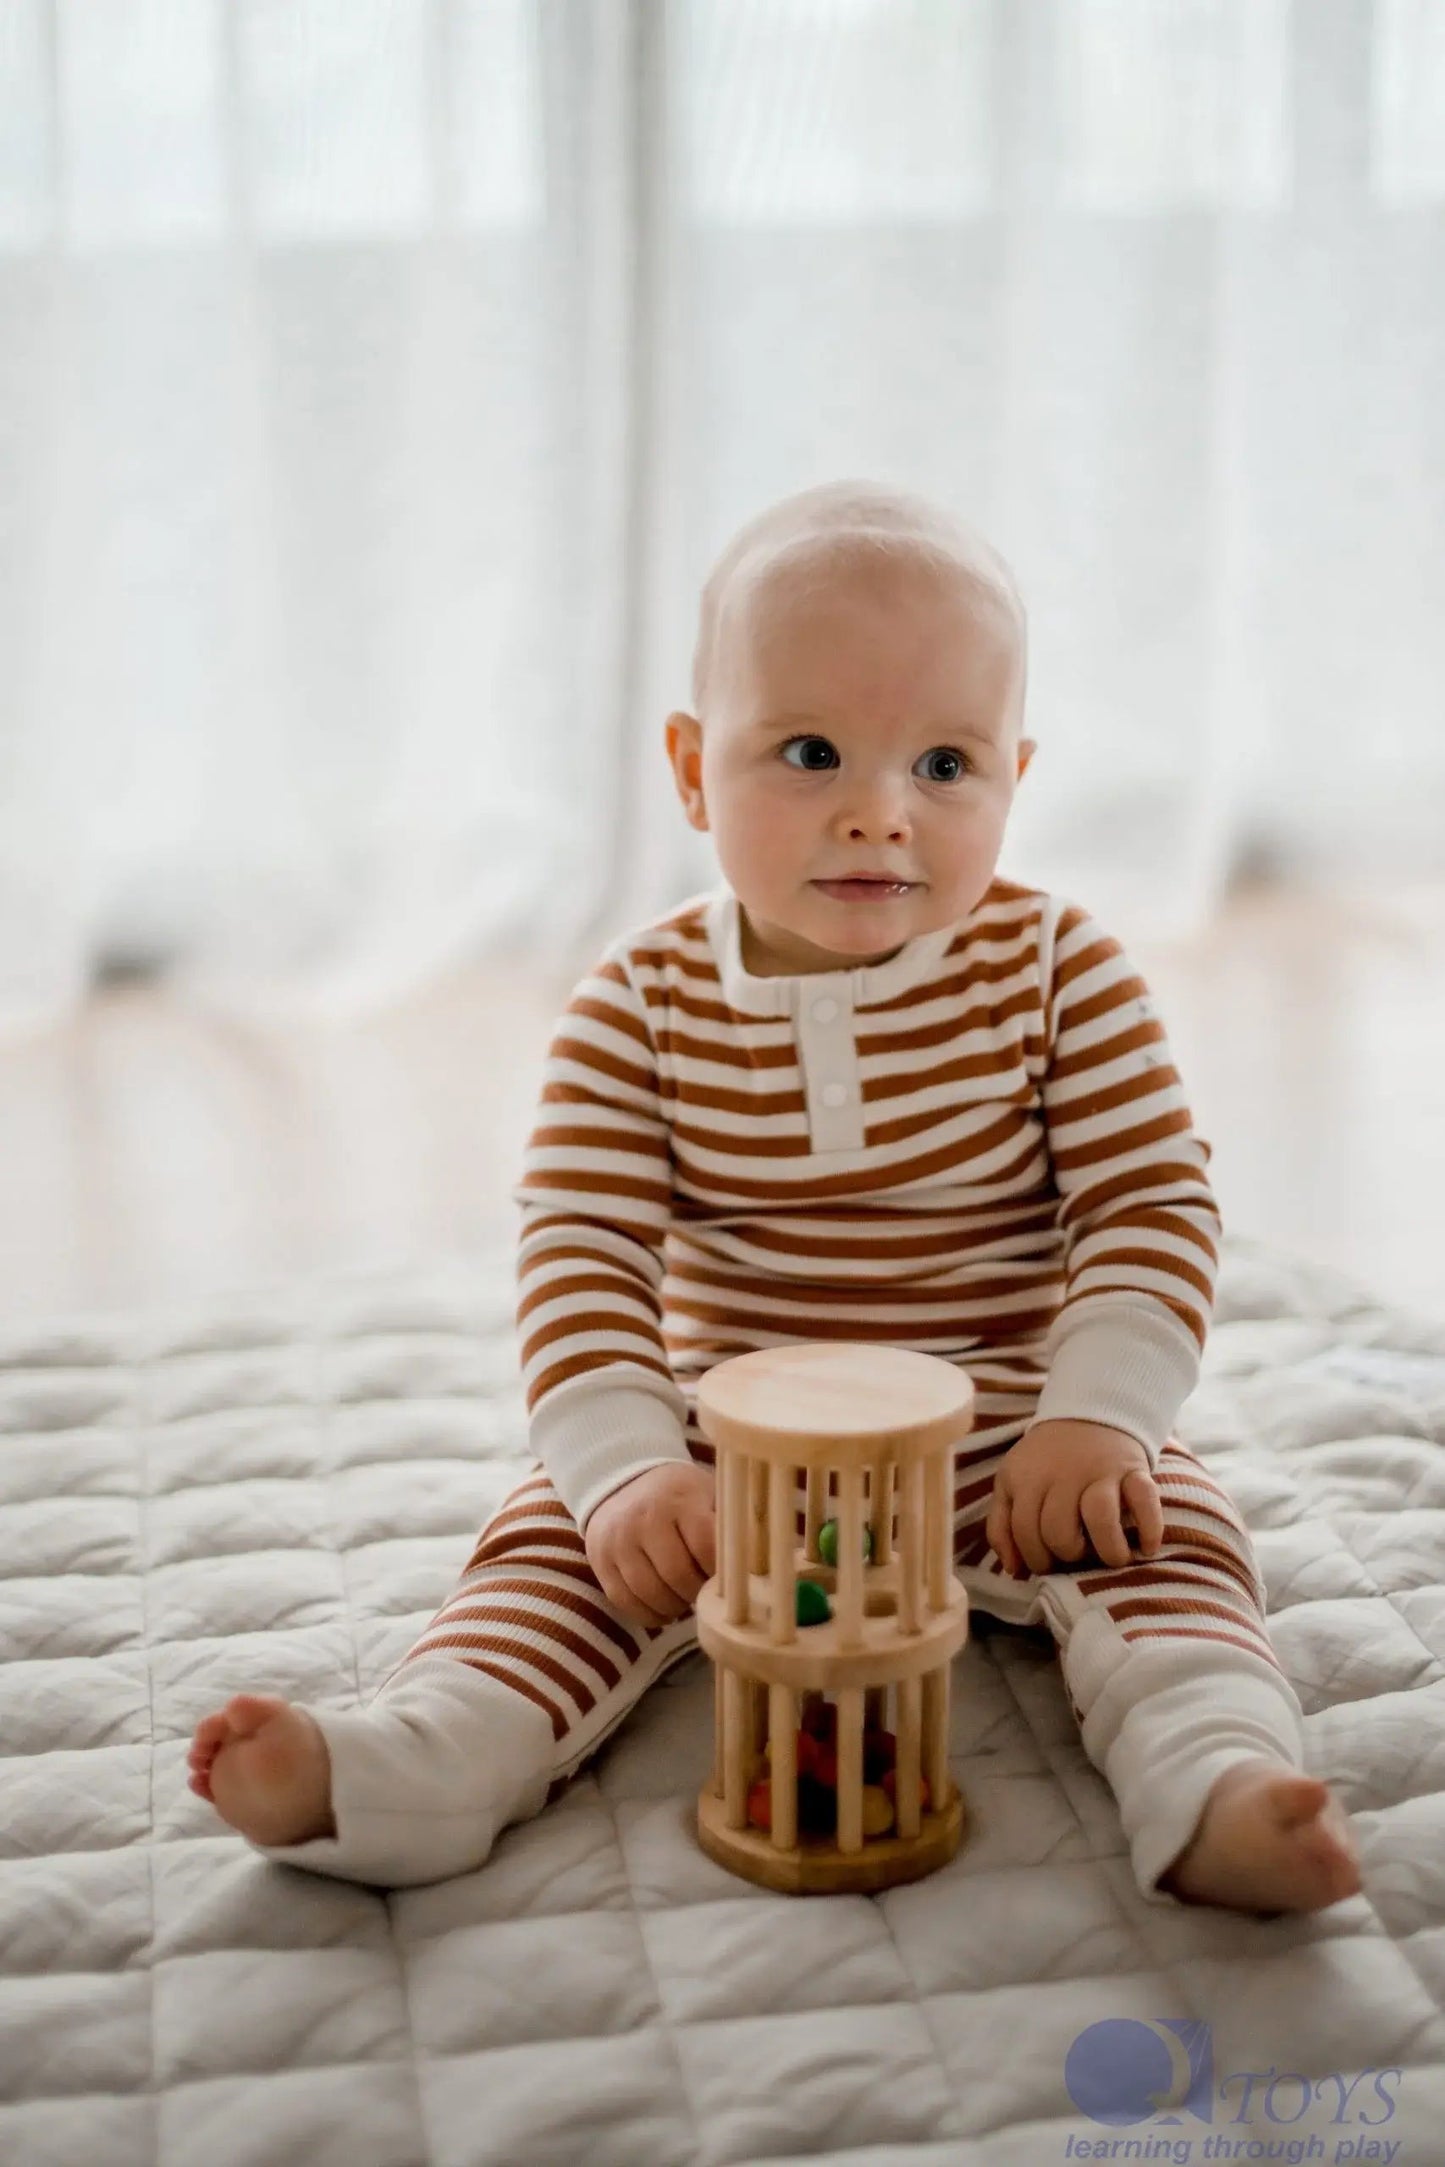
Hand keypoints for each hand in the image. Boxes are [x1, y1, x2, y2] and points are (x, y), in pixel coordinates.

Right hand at [584, 1462, 716, 1628]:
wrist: (622, 1482)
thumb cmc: (679, 1496)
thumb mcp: (707, 1494)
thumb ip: (729, 1524)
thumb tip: (756, 1565)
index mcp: (679, 1499)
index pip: (705, 1546)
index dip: (720, 1572)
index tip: (730, 1580)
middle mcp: (644, 1518)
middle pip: (677, 1575)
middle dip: (697, 1592)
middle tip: (707, 1593)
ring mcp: (618, 1541)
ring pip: (650, 1593)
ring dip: (675, 1606)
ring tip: (686, 1598)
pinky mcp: (600, 1561)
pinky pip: (626, 1602)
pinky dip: (650, 1614)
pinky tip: (665, 1607)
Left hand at [985, 1419, 1162, 1577]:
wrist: (1089, 1412)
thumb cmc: (1047, 1461)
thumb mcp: (1012, 1483)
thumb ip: (1001, 1526)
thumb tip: (1014, 1572)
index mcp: (1025, 1478)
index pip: (1024, 1532)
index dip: (1036, 1558)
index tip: (1051, 1562)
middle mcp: (1061, 1473)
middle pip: (1059, 1531)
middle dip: (1069, 1556)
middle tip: (1079, 1555)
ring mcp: (1100, 1470)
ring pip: (1099, 1517)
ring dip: (1107, 1550)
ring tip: (1111, 1557)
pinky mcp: (1134, 1469)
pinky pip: (1145, 1501)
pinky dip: (1150, 1528)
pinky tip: (1146, 1549)